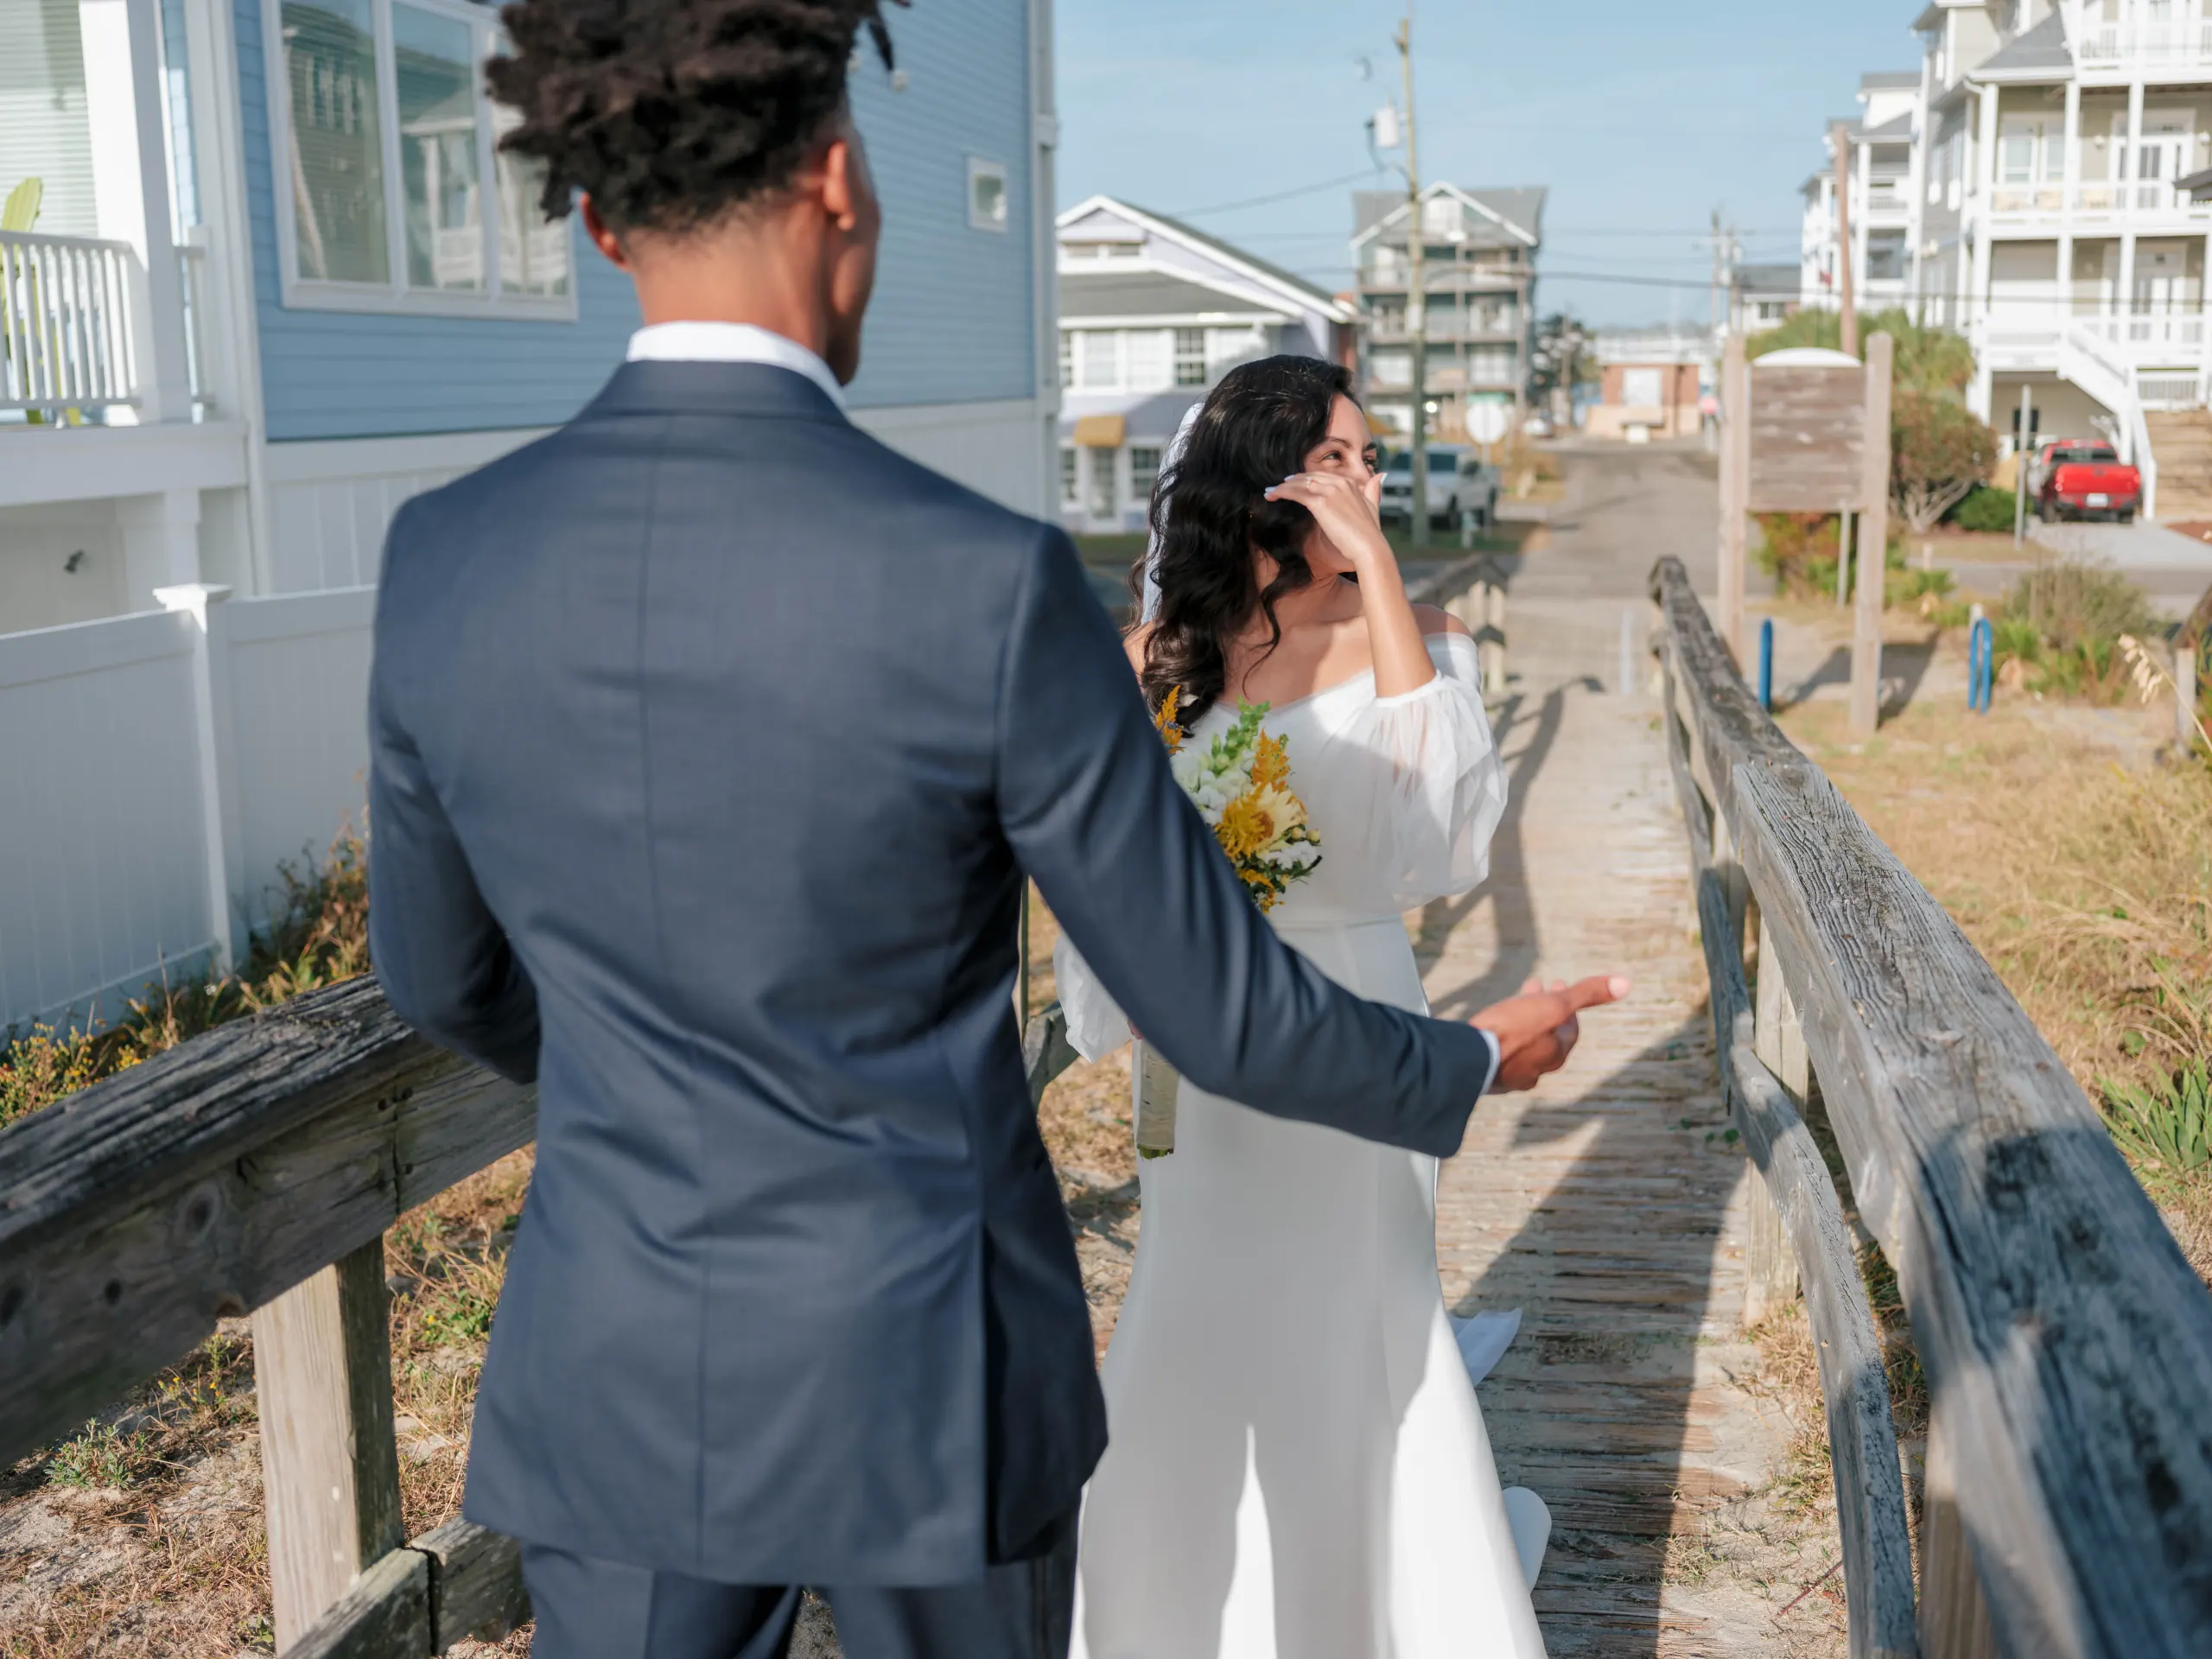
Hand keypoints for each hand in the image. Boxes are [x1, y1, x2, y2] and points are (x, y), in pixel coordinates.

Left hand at [1261, 470, 1390, 574]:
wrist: (1369, 547)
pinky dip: (1281, 492)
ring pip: (1299, 484)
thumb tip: (1381, 475)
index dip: (1305, 479)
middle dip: (1291, 482)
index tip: (1292, 483)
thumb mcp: (1374, 507)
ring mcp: (1330, 491)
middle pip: (1308, 477)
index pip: (1321, 476)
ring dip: (1282, 487)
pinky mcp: (1320, 503)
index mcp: (1350, 482)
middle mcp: (1339, 482)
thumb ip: (1373, 490)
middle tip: (1277, 487)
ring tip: (1269, 492)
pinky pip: (1296, 493)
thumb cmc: (1370, 533)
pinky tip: (1272, 496)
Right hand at [1473, 975, 1630, 1092]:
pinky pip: (1502, 1054)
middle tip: (1535, 989)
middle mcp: (1537, 1070)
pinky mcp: (1489, 1077)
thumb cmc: (1513, 1030)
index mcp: (1555, 1055)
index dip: (1567, 1006)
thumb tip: (1627, 983)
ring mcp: (1512, 1076)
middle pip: (1547, 1038)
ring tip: (1511, 1005)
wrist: (1469, 1057)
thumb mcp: (1554, 1005)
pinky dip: (1504, 1037)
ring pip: (1524, 1046)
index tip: (1557, 986)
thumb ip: (1587, 994)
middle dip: (1544, 1011)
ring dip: (1523, 1023)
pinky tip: (1493, 1030)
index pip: (1569, 1030)